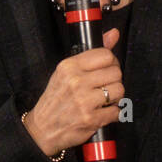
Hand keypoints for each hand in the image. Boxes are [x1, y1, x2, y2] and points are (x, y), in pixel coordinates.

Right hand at [23, 28, 122, 157]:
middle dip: (114, 80)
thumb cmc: (56, 98)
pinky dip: (113, 113)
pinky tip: (102, 112)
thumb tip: (114, 34)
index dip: (111, 62)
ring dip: (115, 97)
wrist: (42, 128)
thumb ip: (92, 53)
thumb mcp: (67, 71)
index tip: (106, 69)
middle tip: (105, 87)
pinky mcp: (90, 119)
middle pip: (116, 72)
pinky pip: (116, 111)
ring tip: (104, 100)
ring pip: (119, 90)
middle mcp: (76, 82)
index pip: (106, 55)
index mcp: (69, 66)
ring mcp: (83, 101)